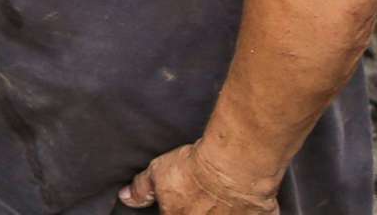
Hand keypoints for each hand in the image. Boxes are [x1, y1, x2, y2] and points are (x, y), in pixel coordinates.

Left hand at [119, 142, 278, 211]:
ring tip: (221, 197)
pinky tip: (245, 199)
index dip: (176, 209)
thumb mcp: (158, 173)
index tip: (182, 202)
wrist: (233, 166)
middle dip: (200, 208)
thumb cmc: (196, 170)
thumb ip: (141, 189)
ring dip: (223, 210)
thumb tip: (126, 198)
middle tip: (202, 196)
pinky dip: (250, 210)